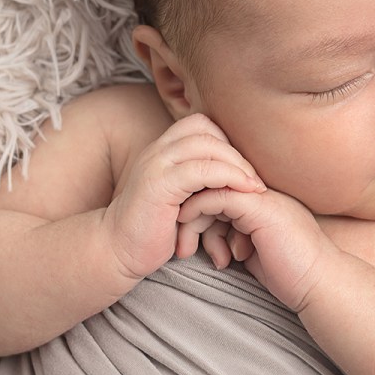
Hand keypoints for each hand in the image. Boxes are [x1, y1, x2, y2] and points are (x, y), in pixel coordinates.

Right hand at [101, 113, 265, 280]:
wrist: (117, 251)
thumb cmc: (152, 229)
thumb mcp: (179, 198)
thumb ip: (197, 180)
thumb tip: (236, 175)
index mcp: (161, 150)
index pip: (200, 124)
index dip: (226, 140)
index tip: (244, 168)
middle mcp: (157, 151)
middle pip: (205, 128)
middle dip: (237, 150)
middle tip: (257, 178)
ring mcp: (156, 165)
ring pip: (206, 145)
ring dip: (238, 164)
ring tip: (256, 187)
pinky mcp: (159, 185)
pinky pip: (202, 170)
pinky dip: (229, 178)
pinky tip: (244, 193)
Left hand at [177, 184, 336, 310]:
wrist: (320, 284)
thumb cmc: (291, 275)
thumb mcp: (255, 252)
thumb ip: (236, 238)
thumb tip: (214, 239)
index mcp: (263, 202)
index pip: (221, 193)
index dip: (198, 213)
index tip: (183, 239)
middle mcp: (263, 194)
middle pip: (212, 189)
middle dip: (189, 217)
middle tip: (180, 247)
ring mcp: (263, 197)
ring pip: (211, 191)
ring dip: (191, 222)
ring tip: (187, 252)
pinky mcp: (260, 207)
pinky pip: (219, 198)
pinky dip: (198, 212)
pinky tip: (190, 236)